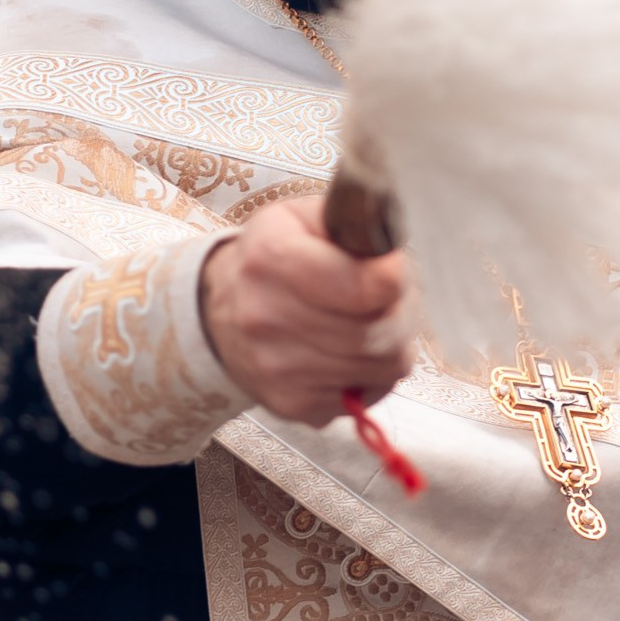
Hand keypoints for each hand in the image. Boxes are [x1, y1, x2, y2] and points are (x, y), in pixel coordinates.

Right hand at [199, 196, 414, 427]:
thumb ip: (353, 222)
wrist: (221, 312)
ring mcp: (277, 368)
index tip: (391, 270)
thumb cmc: (274, 259)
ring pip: (382, 365)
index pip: (365, 288)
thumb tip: (389, 254)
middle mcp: (266, 317)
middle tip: (387, 297)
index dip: (393, 278)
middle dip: (399, 311)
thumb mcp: (303, 217)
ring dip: (390, 343)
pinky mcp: (292, 403)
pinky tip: (349, 350)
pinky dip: (371, 373)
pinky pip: (368, 394)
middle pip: (380, 331)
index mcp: (271, 258)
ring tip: (367, 321)